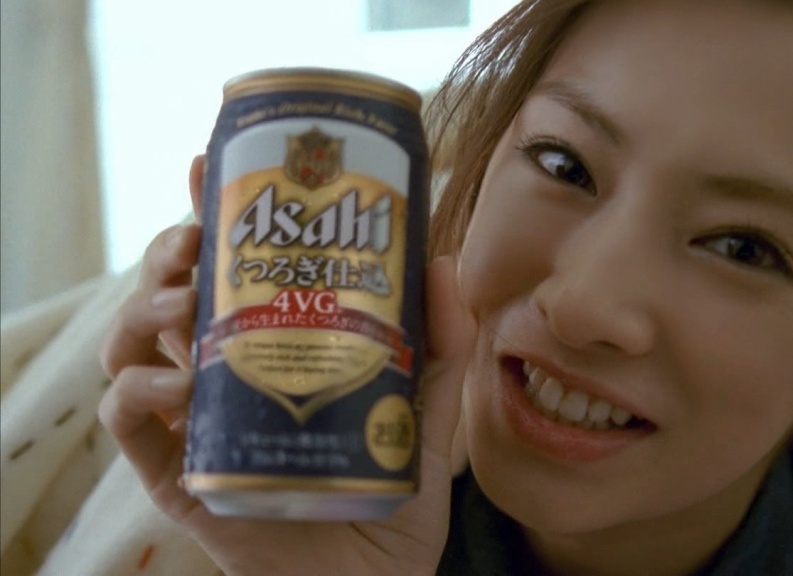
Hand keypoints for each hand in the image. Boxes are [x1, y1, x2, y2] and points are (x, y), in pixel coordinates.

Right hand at [98, 156, 473, 575]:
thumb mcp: (424, 414)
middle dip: (169, 254)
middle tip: (196, 240)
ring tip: (185, 305)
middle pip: (169, 294)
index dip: (209, 216)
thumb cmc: (388, 495)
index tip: (208, 169)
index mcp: (272, 350)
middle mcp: (225, 377)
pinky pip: (127, 422)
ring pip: (132, 344)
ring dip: (145, 310)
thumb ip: (438, 346)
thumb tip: (443, 261)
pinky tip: (173, 385)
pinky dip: (136, 393)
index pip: (230, 272)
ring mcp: (197, 423)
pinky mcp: (178, 475)